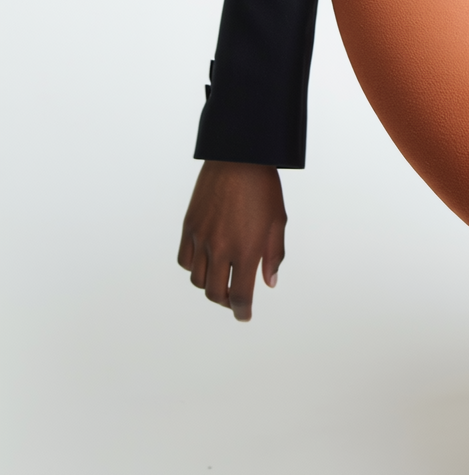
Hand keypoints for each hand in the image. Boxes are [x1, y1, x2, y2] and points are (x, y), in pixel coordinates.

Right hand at [177, 161, 286, 320]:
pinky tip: (206, 263)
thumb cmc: (263, 188)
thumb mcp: (277, 223)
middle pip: (215, 293)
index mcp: (246, 250)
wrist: (238, 158)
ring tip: (222, 280)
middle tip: (234, 300)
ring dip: (210, 287)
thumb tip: (269, 282)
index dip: (241, 311)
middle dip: (226, 302)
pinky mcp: (189, 227)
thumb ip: (273, 255)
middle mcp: (221, 248)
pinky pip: (185, 260)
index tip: (244, 316)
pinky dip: (194, 268)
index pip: (239, 295)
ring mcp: (201, 238)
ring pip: (198, 280)